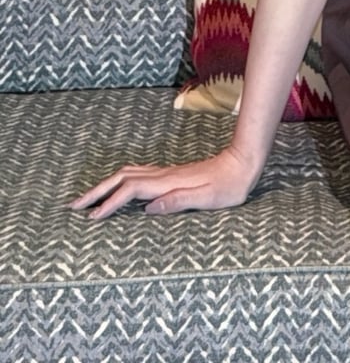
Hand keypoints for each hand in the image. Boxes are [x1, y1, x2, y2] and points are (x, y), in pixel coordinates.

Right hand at [69, 144, 258, 221]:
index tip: (92, 218)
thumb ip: (179, 201)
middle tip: (74, 205)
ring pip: (127, 173)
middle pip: (122, 178)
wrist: (243, 162)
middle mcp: (164, 175)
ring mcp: (167, 172)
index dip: (110, 204)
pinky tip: (119, 188)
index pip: (131, 190)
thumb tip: (149, 209)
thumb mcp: (209, 198)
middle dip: (97, 191)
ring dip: (105, 185)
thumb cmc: (230, 185)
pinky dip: (120, 181)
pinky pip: (137, 174)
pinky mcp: (171, 174)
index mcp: (169, 182)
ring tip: (89, 198)